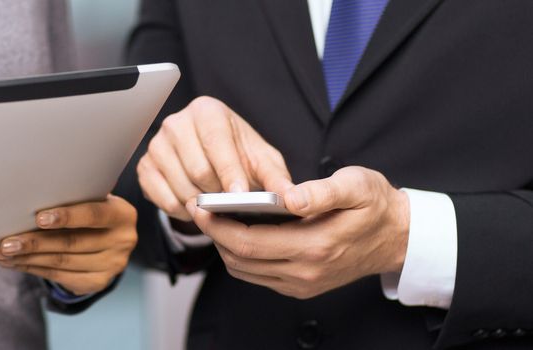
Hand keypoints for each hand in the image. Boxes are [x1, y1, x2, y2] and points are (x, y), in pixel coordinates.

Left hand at [0, 195, 137, 295]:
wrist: (110, 238)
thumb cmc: (91, 209)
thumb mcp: (92, 198)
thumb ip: (73, 197)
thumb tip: (27, 196)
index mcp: (122, 214)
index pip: (93, 215)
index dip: (67, 217)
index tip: (38, 218)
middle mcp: (123, 241)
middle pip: (72, 243)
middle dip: (35, 243)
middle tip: (6, 242)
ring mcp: (113, 265)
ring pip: (62, 262)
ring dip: (28, 258)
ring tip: (2, 253)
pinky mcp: (98, 282)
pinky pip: (60, 276)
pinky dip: (34, 269)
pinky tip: (15, 263)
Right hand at [137, 96, 292, 221]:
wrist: (211, 156)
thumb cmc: (239, 155)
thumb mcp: (262, 162)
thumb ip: (277, 178)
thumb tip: (291, 199)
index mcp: (207, 111)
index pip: (217, 143)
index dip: (229, 172)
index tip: (239, 195)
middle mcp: (177, 122)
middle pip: (197, 169)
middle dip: (218, 193)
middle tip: (231, 203)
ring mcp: (157, 144)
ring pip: (180, 186)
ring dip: (201, 204)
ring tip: (215, 205)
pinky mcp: (144, 166)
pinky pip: (162, 198)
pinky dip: (181, 210)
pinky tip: (195, 206)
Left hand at [187, 166, 409, 298]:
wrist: (398, 237)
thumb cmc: (375, 206)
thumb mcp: (356, 186)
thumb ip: (321, 191)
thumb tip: (289, 197)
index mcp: (315, 245)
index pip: (250, 242)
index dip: (219, 226)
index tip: (201, 206)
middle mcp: (305, 272)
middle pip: (241, 259)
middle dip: (214, 234)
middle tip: (199, 208)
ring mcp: (303, 283)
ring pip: (245, 271)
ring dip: (225, 247)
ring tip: (214, 219)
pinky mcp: (301, 287)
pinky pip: (258, 275)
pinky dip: (241, 257)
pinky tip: (237, 233)